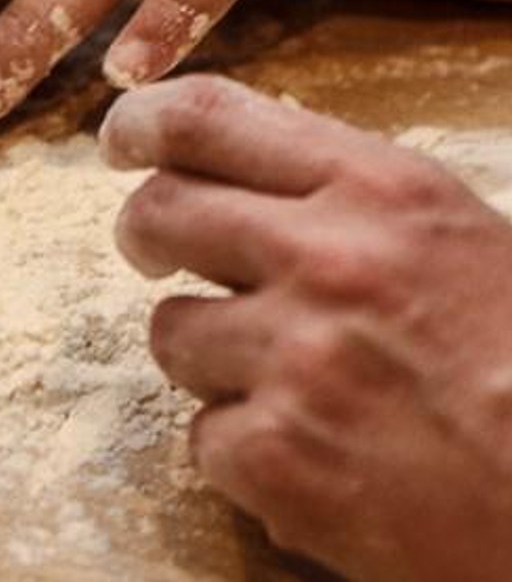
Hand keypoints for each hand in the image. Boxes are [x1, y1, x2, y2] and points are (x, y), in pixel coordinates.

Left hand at [102, 75, 511, 581]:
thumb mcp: (460, 239)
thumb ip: (349, 200)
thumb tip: (238, 174)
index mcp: (380, 191)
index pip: (205, 118)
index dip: (141, 121)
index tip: (121, 139)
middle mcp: (327, 261)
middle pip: (156, 214)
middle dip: (145, 233)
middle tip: (158, 251)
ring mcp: (295, 362)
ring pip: (169, 331)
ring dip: (209, 355)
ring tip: (292, 383)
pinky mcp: (278, 460)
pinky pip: (203, 438)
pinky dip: (245, 452)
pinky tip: (321, 462)